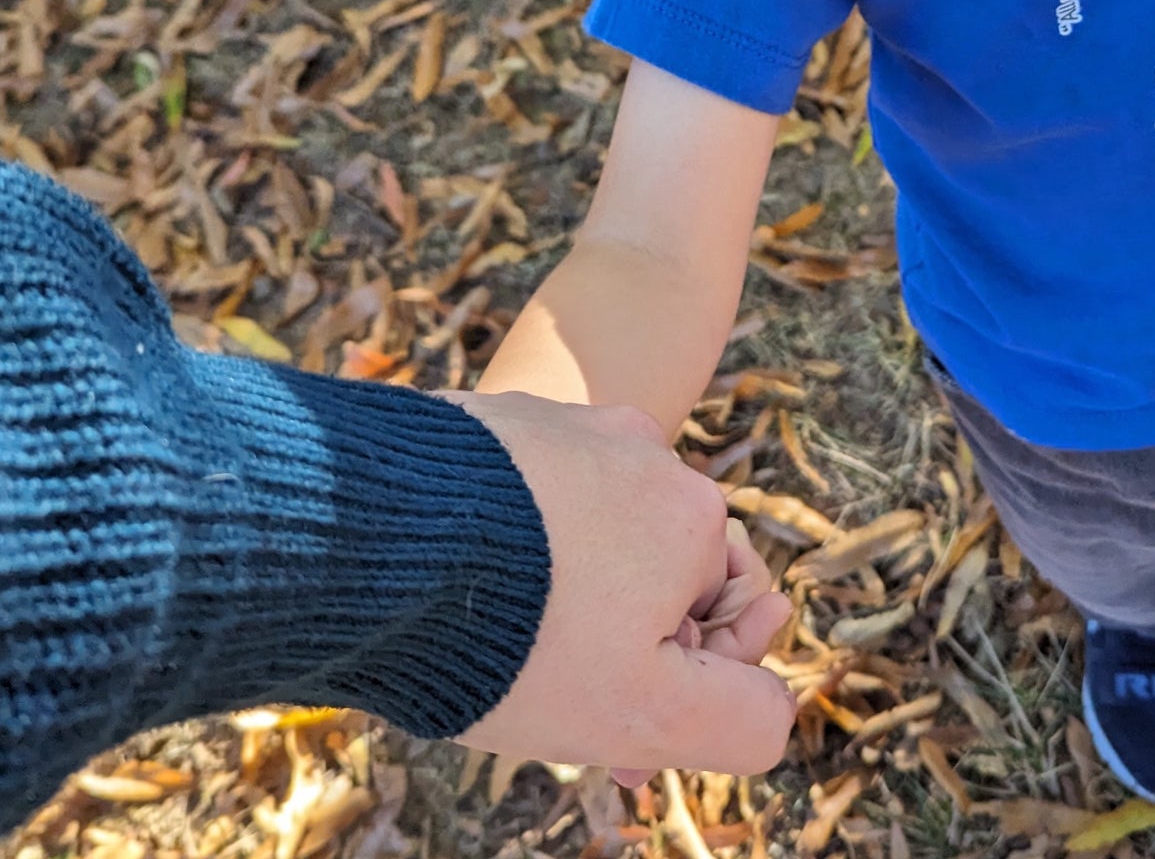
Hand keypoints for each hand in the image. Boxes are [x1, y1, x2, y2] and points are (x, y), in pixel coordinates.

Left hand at [439, 391, 794, 774]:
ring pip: (584, 536)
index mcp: (693, 511)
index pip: (727, 609)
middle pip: (651, 569)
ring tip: (500, 655)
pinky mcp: (488, 423)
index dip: (687, 682)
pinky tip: (461, 599)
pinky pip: (520, 499)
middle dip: (620, 643)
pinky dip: (505, 551)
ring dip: (562, 598)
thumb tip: (777, 710)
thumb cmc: (523, 634)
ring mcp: (560, 427)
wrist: (377, 540)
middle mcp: (639, 449)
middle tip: (559, 706)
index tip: (624, 731)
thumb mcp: (651, 711)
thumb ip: (741, 720)